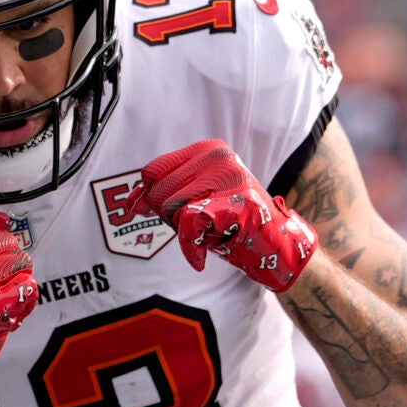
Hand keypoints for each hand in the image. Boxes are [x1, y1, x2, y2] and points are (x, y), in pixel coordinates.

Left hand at [120, 140, 316, 293]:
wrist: (276, 245)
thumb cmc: (233, 224)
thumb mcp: (194, 202)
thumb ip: (162, 197)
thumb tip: (130, 204)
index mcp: (207, 150)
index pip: (153, 171)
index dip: (146, 196)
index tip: (151, 212)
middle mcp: (217, 156)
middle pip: (159, 191)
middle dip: (167, 218)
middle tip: (197, 227)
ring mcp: (227, 177)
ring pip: (171, 208)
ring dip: (182, 232)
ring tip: (209, 233)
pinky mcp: (233, 202)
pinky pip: (188, 224)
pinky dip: (190, 247)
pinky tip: (200, 256)